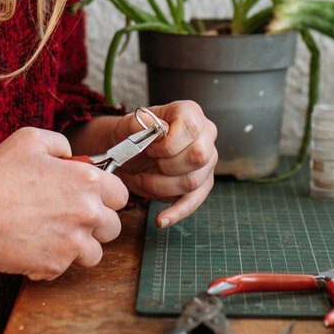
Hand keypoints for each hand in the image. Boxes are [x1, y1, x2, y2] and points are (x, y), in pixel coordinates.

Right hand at [0, 127, 128, 280]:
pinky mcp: (56, 266)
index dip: (107, 197)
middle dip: (96, 225)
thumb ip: (60, 145)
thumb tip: (71, 156)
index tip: (93, 199)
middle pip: (113, 228)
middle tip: (71, 219)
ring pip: (94, 254)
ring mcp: (73, 243)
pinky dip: (52, 262)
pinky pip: (65, 269)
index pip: (121, 195)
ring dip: (78, 248)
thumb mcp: (30, 140)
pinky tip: (32, 247)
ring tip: (52, 236)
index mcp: (86, 181)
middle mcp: (87, 213)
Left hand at [111, 101, 216, 228]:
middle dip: (166, 165)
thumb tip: (154, 126)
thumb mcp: (126, 125)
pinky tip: (161, 220)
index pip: (190, 128)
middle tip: (150, 161)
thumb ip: (138, 123)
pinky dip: (176, 213)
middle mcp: (206, 135)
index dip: (167, 143)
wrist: (127, 154)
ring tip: (145, 178)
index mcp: (190, 113)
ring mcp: (207, 161)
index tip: (150, 148)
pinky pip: (193, 202)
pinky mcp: (202, 185)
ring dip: (161, 185)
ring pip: (192, 181)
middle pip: (199, 156)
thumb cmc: (130, 136)